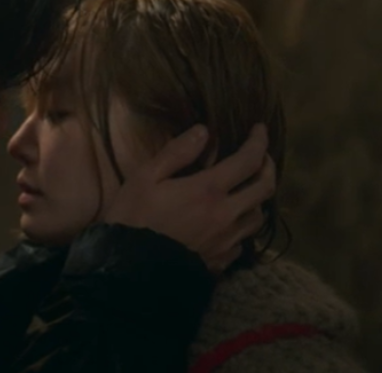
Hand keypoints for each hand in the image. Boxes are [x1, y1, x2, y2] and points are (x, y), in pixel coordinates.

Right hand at [102, 124, 275, 273]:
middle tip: (260, 155)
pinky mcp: (221, 261)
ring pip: (258, 216)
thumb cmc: (133, 218)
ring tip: (246, 190)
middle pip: (265, 187)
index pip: (248, 160)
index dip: (258, 141)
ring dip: (257, 199)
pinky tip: (228, 223)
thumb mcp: (145, 178)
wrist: (131, 270)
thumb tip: (204, 132)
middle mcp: (227, 214)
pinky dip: (241, 227)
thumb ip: (176, 153)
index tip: (259, 128)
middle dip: (267, 166)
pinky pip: (242, 241)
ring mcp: (227, 241)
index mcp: (208, 190)